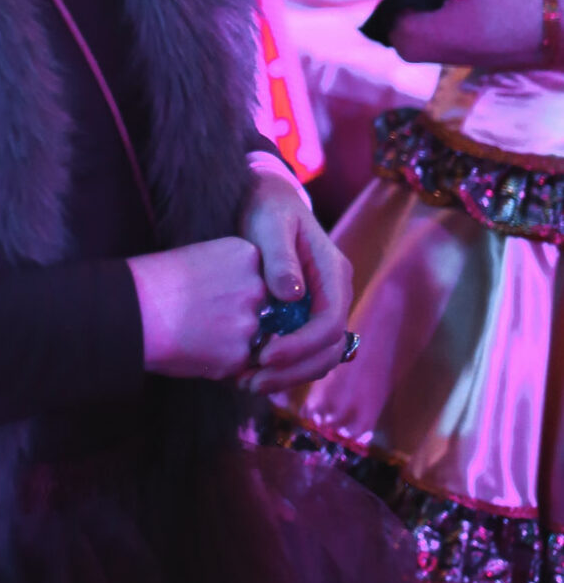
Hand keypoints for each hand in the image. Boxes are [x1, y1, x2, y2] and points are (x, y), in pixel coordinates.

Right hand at [129, 237, 267, 380]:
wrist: (132, 309)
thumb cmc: (155, 281)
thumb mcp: (201, 257)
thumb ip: (233, 273)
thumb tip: (246, 297)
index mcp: (247, 255)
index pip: (262, 277)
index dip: (239, 290)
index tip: (214, 295)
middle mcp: (256, 287)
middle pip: (263, 307)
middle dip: (239, 316)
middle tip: (205, 317)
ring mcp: (249, 323)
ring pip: (251, 337)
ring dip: (230, 340)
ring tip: (196, 333)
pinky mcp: (238, 355)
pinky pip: (237, 362)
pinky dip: (218, 360)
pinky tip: (193, 348)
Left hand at [237, 165, 354, 393]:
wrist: (265, 201)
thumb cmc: (267, 207)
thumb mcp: (270, 223)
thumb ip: (279, 257)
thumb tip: (291, 294)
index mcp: (334, 273)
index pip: (330, 323)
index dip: (301, 346)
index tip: (265, 356)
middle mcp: (335, 295)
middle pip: (328, 350)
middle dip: (293, 371)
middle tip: (252, 381)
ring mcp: (321, 308)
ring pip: (318, 357)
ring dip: (287, 376)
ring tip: (246, 382)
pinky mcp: (304, 317)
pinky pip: (302, 352)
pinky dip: (281, 368)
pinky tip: (249, 372)